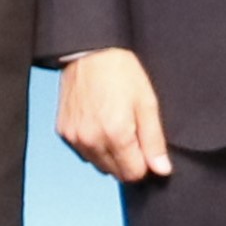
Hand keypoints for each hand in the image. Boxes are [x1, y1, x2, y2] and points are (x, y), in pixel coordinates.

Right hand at [56, 48, 174, 183]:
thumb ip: (154, 140)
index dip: (144, 162)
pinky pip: (83, 152)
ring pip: (98, 165)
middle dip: (127, 159)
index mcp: (115, 134)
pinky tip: (98, 122)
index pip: (133, 174)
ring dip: (109, 154)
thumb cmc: (121, 72)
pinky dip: (93, 144)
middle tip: (131, 131)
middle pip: (115, 172)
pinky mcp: (63, 131)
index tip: (144, 144)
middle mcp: (91, 140)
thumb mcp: (147, 103)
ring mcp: (74, 137)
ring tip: (114, 124)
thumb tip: (161, 170)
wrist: (89, 51)